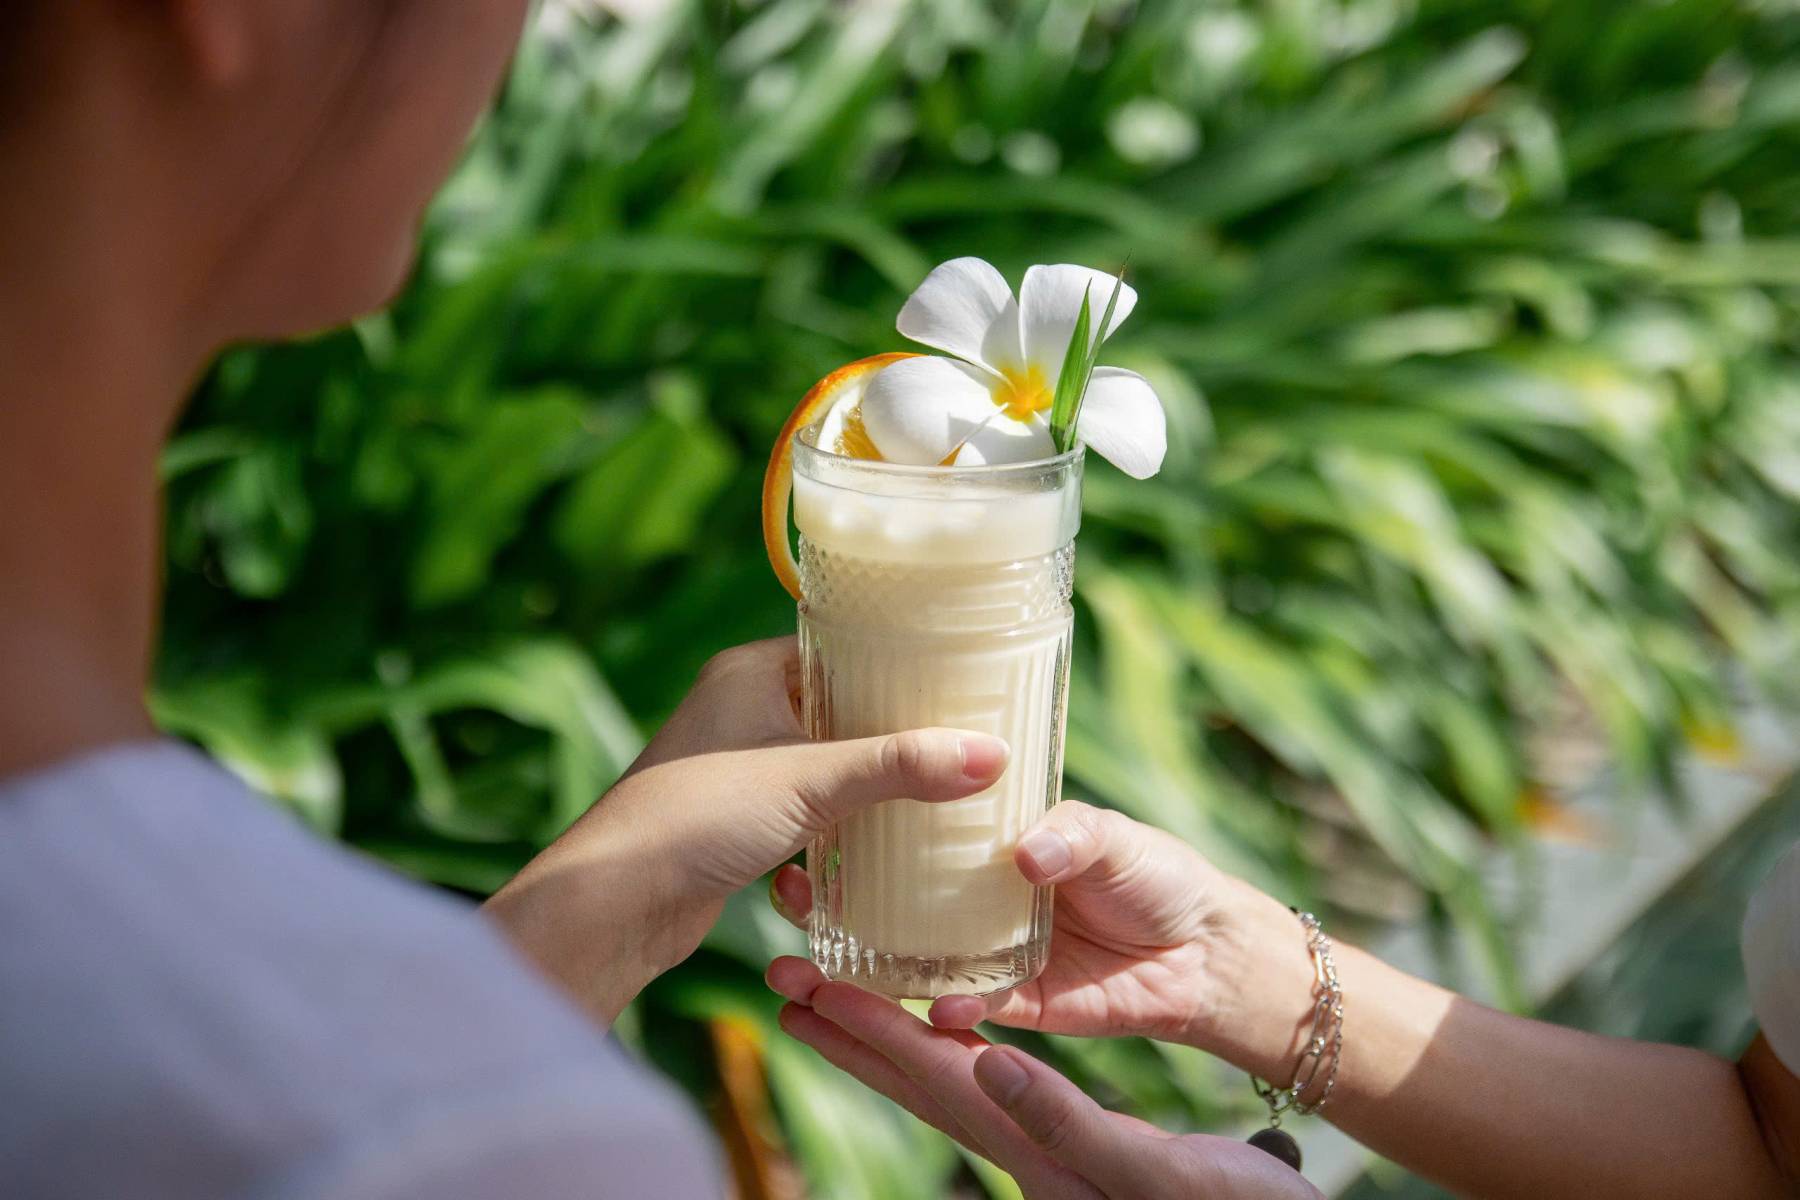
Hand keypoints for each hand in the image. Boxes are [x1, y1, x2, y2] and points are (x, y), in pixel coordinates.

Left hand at [485, 637, 1008, 1023]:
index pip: (840, 646)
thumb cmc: (699, 817)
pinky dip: (842, 826)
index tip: (963, 679)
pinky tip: (889, 843)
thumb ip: (899, 766)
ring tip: (943, 790)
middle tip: (967, 740)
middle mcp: (740, 710)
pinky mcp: (736, 823)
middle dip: (896, 730)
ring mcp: (736, 768)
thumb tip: (992, 755)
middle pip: (840, 709)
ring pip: (825, 765)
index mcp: (750, 671)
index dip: (899, 661)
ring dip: (871, 783)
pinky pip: (808, 812)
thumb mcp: (811, 782)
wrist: (615, 901)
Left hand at [764, 961, 1323, 1198]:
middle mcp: (1024, 1149)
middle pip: (917, 1079)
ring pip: (942, 1083)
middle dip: (850, 1031)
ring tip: (833, 1002)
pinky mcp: (1068, 1148)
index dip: (871, 1029)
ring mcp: (1042, 1152)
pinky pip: (984, 1083)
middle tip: (787, 986)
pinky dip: (949, 1049)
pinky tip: (951, 1033)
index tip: (809, 989)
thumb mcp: (1154, 1172)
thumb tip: (990, 1065)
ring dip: (883, 1039)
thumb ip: (1069, 1125)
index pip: (934, 1075)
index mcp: (1036, 1149)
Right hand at [769, 799, 1310, 1070]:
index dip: (852, 829)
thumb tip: (1026, 853)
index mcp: (985, 843)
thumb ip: (1073, 836)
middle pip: (885, 900)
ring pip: (907, 958)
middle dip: (827, 902)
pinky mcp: (1017, 1002)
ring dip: (860, 965)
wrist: (1207, 949)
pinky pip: (967, 1009)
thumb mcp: (1115, 836)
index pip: (905, 832)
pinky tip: (927, 1006)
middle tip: (783, 895)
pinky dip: (944, 1010)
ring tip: (811, 966)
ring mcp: (988, 951)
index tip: (804, 823)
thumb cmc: (1157, 872)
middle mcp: (973, 897)